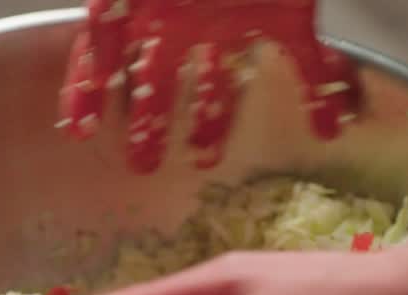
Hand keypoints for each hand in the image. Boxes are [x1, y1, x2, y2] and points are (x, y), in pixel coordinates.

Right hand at [59, 0, 360, 172]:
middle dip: (152, 124)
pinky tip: (327, 129)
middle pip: (161, 81)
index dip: (88, 90)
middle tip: (144, 166)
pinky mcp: (291, 15)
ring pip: (223, 82)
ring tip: (206, 160)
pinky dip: (320, 95)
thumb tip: (119, 38)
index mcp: (144, 0)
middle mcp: (185, 15)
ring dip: (216, 122)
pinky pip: (308, 60)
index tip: (80, 132)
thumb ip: (114, 4)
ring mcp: (235, 18)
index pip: (105, 51)